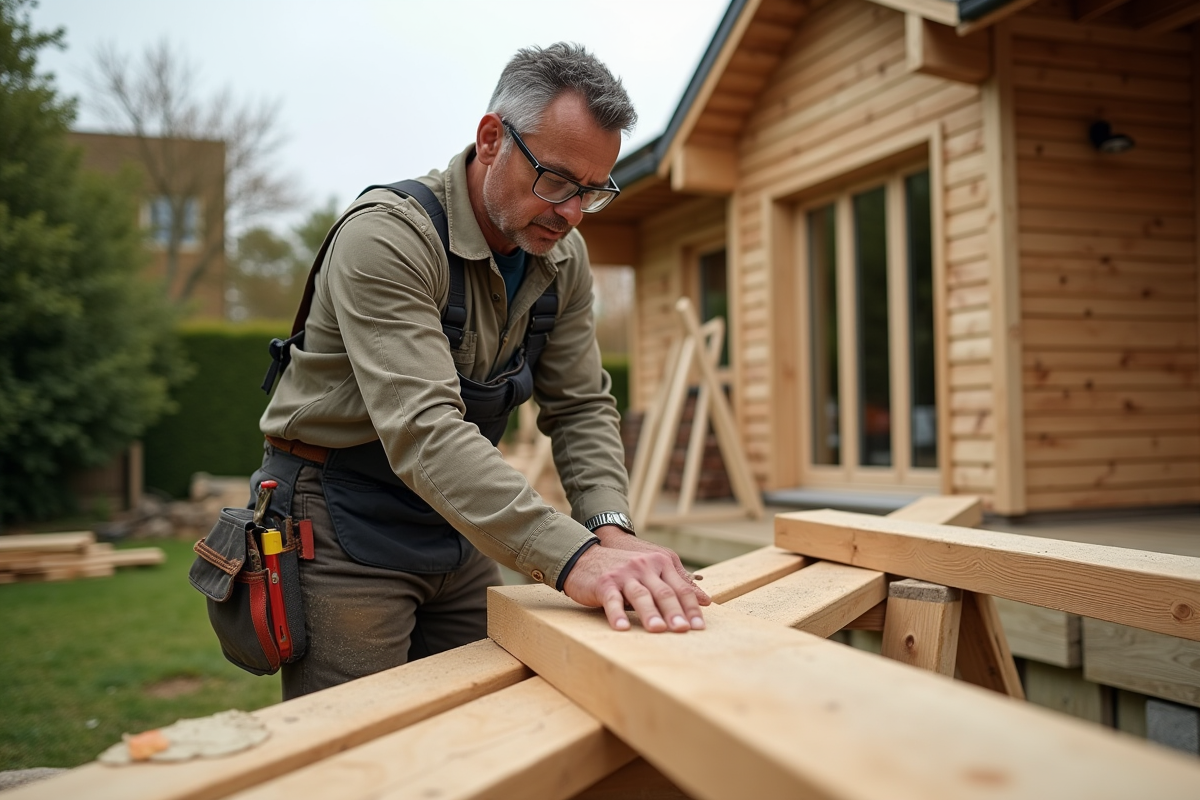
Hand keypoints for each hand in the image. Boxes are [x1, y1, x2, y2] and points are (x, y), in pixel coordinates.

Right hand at [562, 527, 710, 632]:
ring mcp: (624, 574)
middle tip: (684, 630)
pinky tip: (621, 628)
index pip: (681, 588)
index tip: (699, 627)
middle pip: (664, 592)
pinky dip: (617, 614)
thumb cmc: (624, 568)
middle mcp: (645, 566)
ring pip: (641, 595)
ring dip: (650, 613)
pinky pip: (613, 600)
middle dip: (675, 612)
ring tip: (658, 630)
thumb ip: (678, 583)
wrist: (585, 555)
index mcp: (660, 562)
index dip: (691, 608)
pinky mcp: (605, 582)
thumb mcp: (654, 570)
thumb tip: (705, 600)